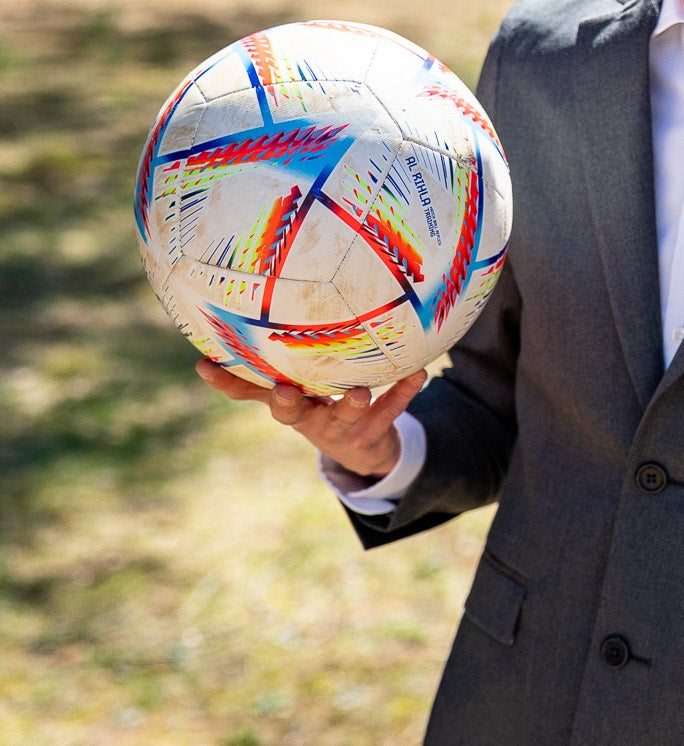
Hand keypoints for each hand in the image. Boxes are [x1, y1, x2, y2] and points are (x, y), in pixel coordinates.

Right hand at [195, 358, 426, 480]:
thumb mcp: (299, 379)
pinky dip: (402, 393)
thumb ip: (283, 349)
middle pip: (289, 414)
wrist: (363, 448)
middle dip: (285, 403)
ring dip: (351, 404)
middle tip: (284, 391)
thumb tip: (256, 296)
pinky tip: (418, 374)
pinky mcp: (371, 433)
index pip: (247, 391)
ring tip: (359, 392)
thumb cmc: (322, 399)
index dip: (225, 381)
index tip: (203, 365)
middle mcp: (307, 417)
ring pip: (342, 417)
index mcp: (284, 399)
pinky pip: (389, 411)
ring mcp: (340, 429)